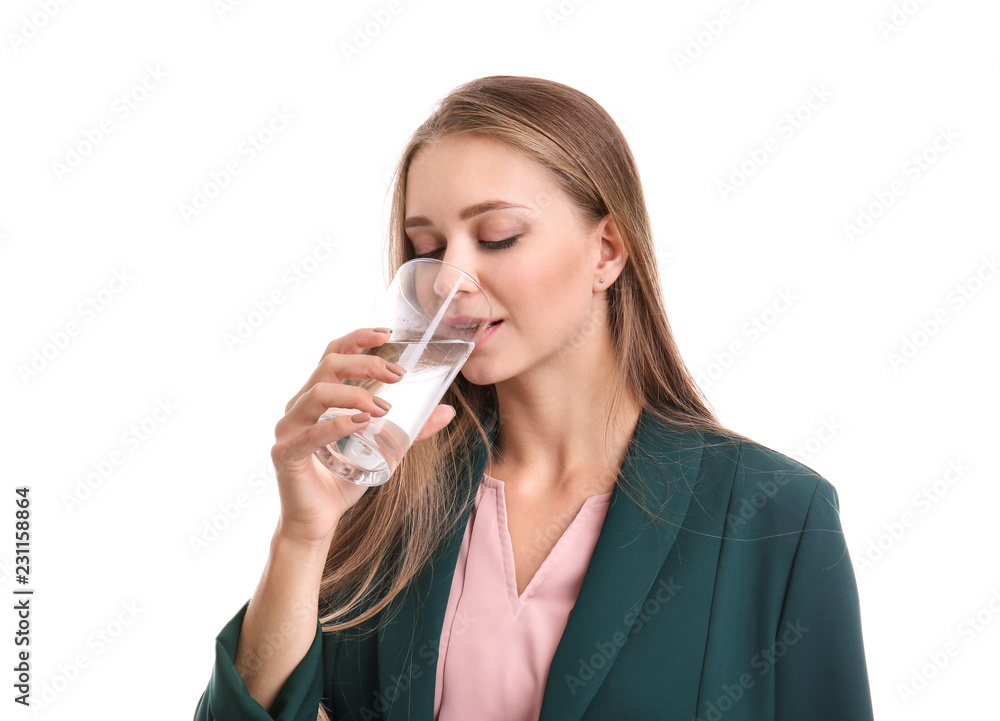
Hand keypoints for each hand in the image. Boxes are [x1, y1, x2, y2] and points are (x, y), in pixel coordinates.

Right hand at [269, 328, 456, 545]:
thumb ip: (413, 431)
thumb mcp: (385, 450)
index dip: (358, 338)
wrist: (318, 521)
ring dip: (354, 394)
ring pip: (318, 393)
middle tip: (398, 375)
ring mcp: (289, 427)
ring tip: (383, 407)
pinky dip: (336, 425)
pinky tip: (360, 423)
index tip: (387, 334)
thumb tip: (448, 411)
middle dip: (365, 363)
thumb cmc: (344, 480)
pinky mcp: (285, 453)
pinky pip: (310, 433)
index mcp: (318, 396)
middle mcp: (300, 405)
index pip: (334, 353)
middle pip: (328, 365)